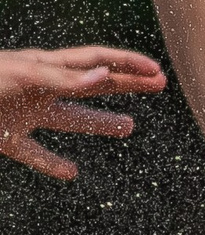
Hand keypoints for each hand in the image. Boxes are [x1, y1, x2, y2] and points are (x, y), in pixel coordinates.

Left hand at [0, 46, 164, 179]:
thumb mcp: (24, 75)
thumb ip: (63, 79)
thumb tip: (105, 76)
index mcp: (46, 67)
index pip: (95, 61)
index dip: (127, 64)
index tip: (156, 72)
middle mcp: (40, 89)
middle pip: (92, 86)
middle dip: (127, 84)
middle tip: (158, 85)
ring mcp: (24, 114)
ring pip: (71, 120)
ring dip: (101, 123)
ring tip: (129, 126)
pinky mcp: (7, 138)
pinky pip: (35, 153)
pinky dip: (53, 164)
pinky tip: (70, 172)